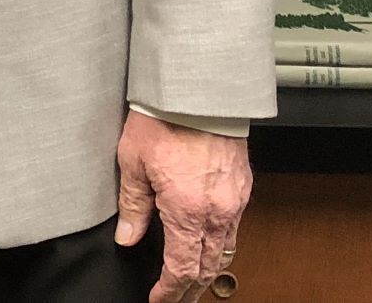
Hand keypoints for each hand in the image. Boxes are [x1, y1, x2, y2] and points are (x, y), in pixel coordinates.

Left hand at [115, 109, 251, 302]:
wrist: (199, 90)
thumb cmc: (164, 119)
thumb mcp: (133, 162)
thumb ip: (132, 205)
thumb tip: (128, 236)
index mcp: (187, 212)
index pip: (181, 269)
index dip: (169, 291)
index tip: (158, 299)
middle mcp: (216, 213)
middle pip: (207, 268)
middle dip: (189, 289)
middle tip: (174, 298)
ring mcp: (234, 201)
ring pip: (224, 251)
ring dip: (207, 271)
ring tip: (191, 281)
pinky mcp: (242, 187)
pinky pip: (234, 229)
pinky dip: (220, 246)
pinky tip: (208, 245)